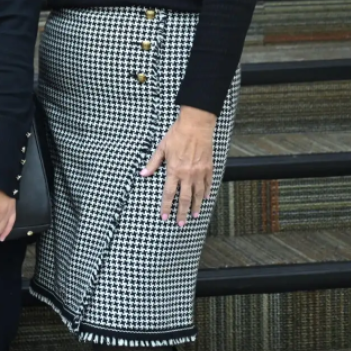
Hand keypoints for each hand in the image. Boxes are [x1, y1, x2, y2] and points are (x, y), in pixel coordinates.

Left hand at [141, 106, 217, 224]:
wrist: (196, 126)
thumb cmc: (176, 135)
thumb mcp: (161, 148)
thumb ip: (153, 163)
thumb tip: (142, 173)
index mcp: (173, 171)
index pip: (168, 194)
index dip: (166, 207)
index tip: (165, 217)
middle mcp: (187, 175)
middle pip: (184, 199)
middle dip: (181, 213)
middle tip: (180, 224)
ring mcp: (199, 173)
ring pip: (198, 194)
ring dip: (195, 206)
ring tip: (194, 215)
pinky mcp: (208, 168)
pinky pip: (208, 184)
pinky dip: (206, 192)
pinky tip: (205, 199)